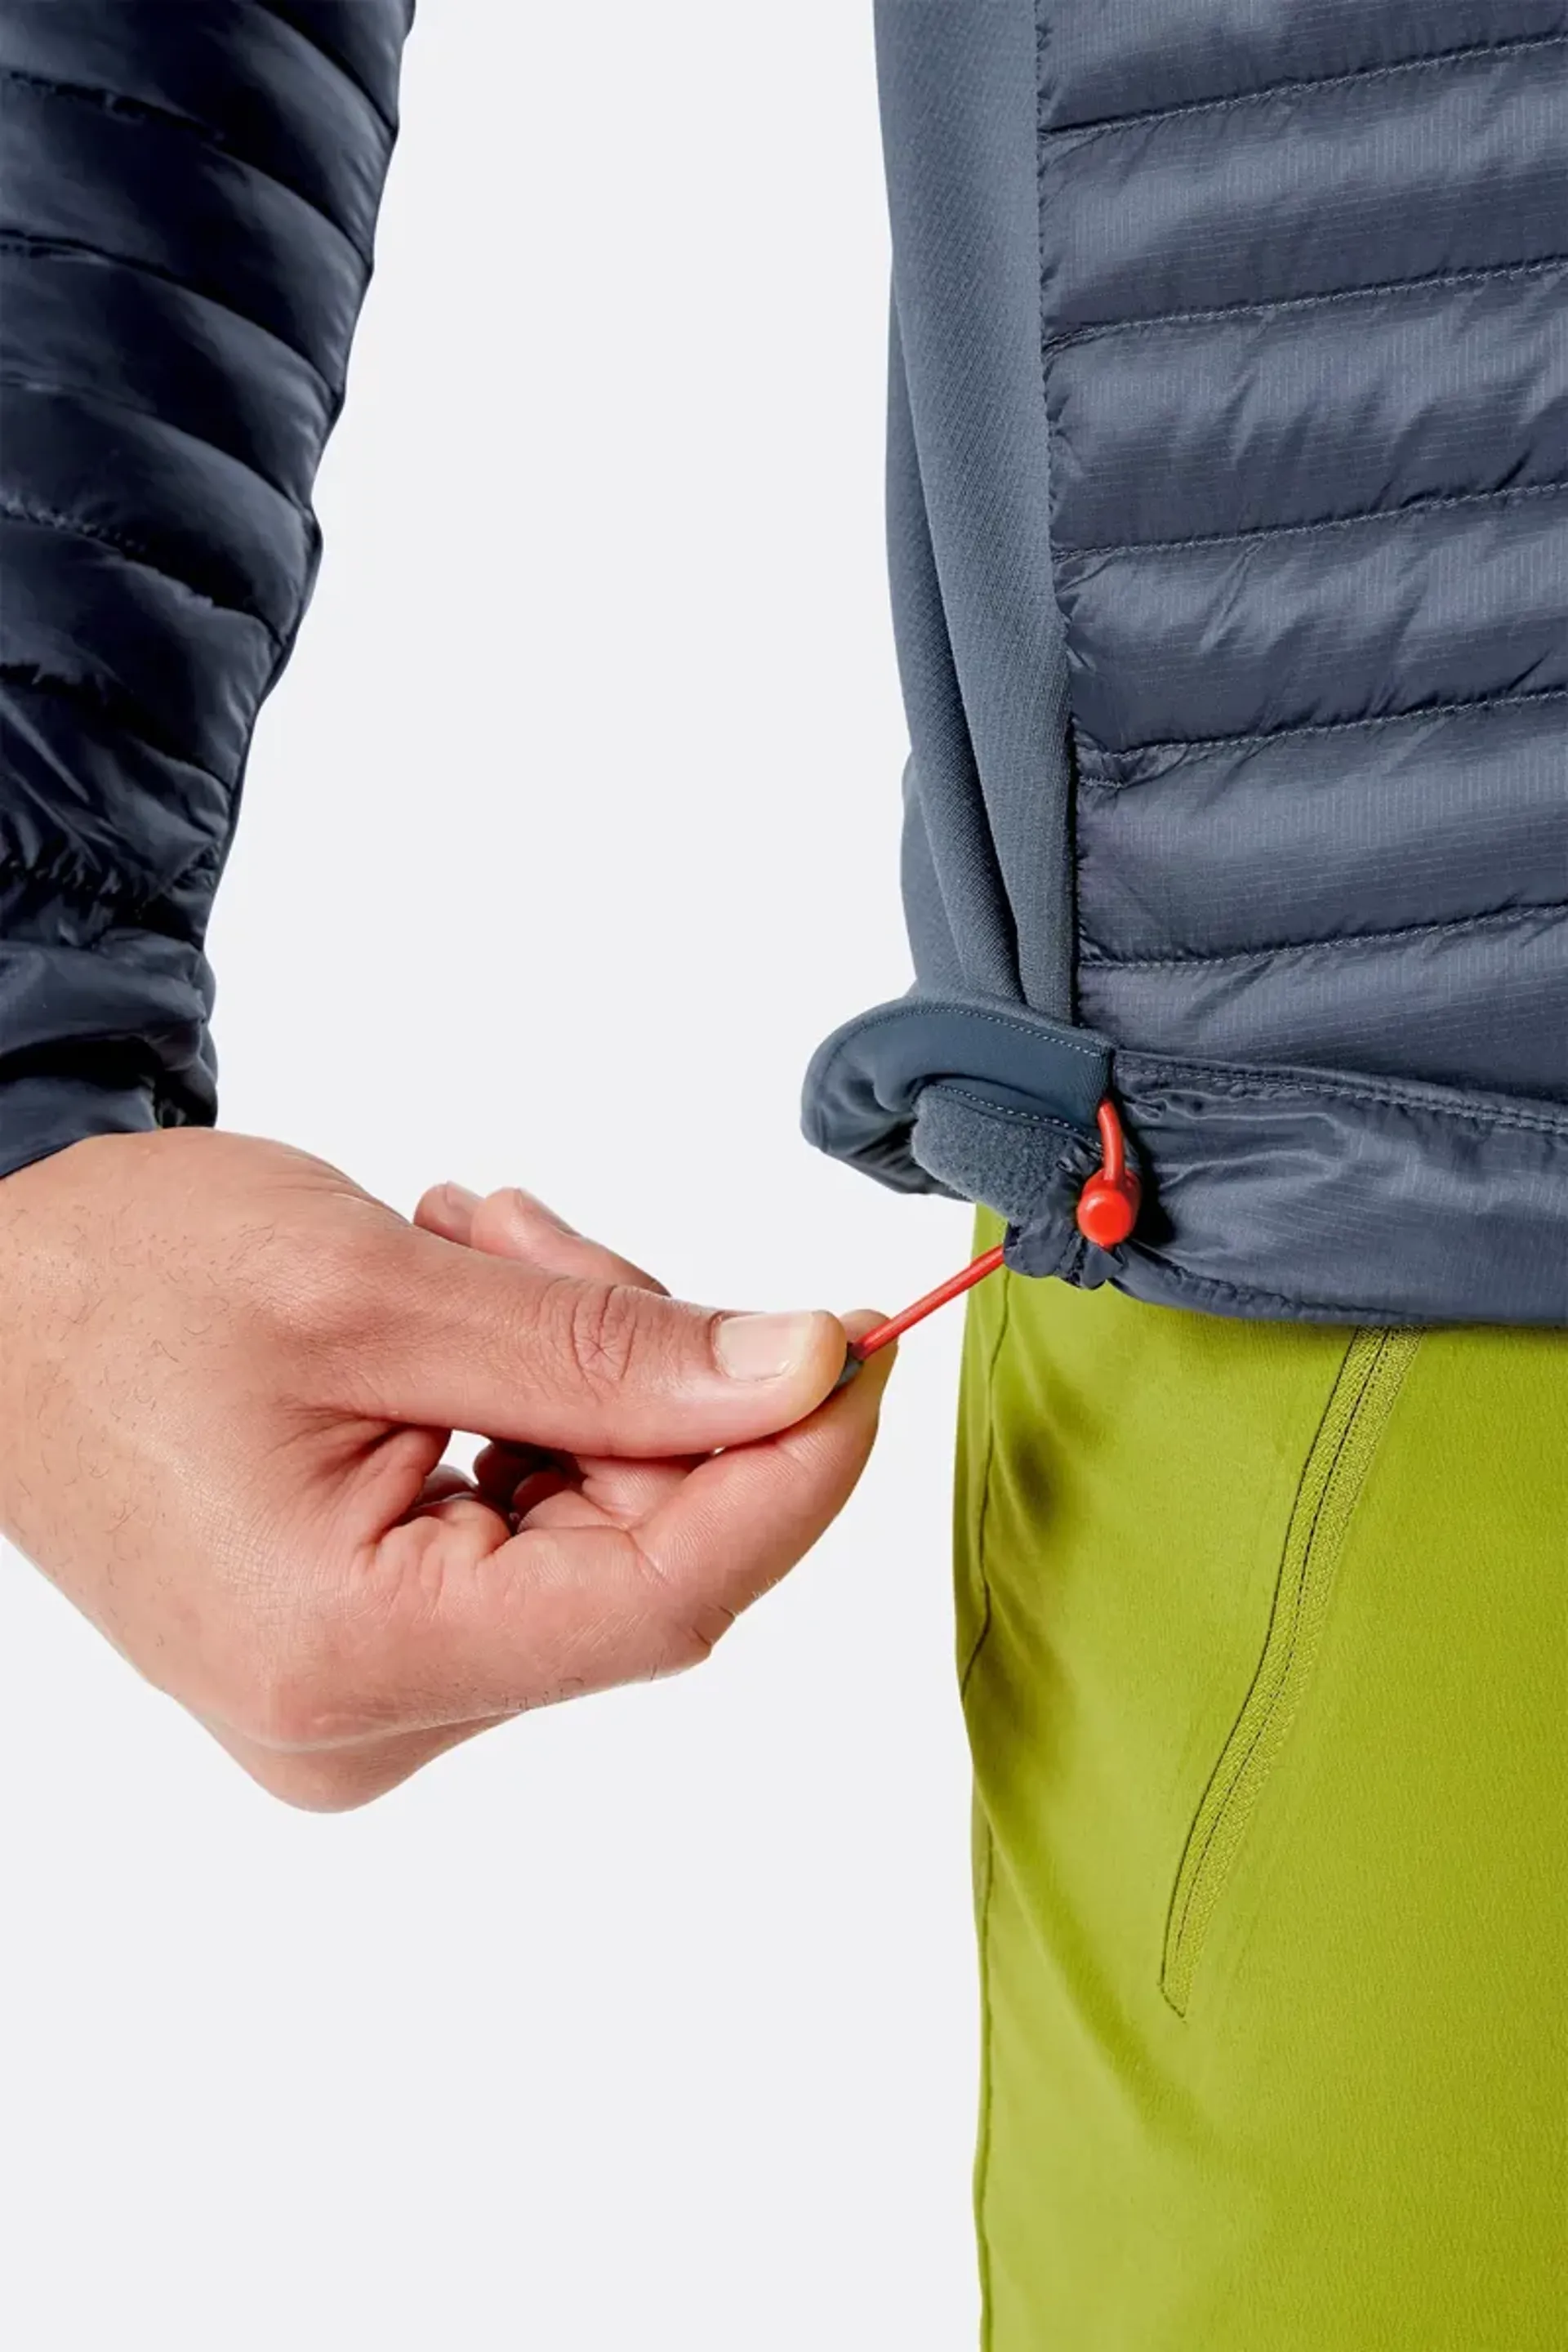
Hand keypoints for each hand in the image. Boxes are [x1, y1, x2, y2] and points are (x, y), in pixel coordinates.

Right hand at [0, 1130, 891, 1807]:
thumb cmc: (118, 1285)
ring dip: (583, 1375)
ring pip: (596, 1533)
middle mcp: (367, 1723)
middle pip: (638, 1560)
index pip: (669, 1597)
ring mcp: (370, 1700)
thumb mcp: (378, 1287)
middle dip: (650, 1382)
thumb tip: (804, 1372)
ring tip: (469, 1245)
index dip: (795, 1467)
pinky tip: (461, 1310)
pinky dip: (536, 1413)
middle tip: (546, 1234)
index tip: (863, 1342)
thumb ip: (607, 1348)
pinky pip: (530, 1534)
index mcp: (351, 1657)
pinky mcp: (370, 1650)